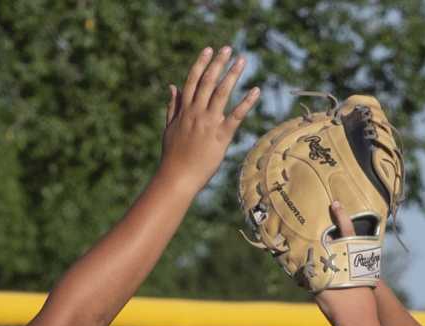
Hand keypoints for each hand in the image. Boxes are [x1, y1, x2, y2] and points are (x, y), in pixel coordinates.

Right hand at [159, 47, 258, 188]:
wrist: (176, 178)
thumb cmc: (172, 156)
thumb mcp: (169, 128)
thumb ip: (172, 106)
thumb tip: (171, 86)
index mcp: (184, 110)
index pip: (193, 81)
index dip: (201, 63)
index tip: (208, 50)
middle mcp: (196, 112)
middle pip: (208, 82)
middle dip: (218, 63)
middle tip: (228, 48)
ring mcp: (209, 123)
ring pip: (222, 93)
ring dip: (232, 75)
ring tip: (242, 61)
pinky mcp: (221, 136)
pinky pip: (236, 116)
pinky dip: (246, 102)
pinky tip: (255, 91)